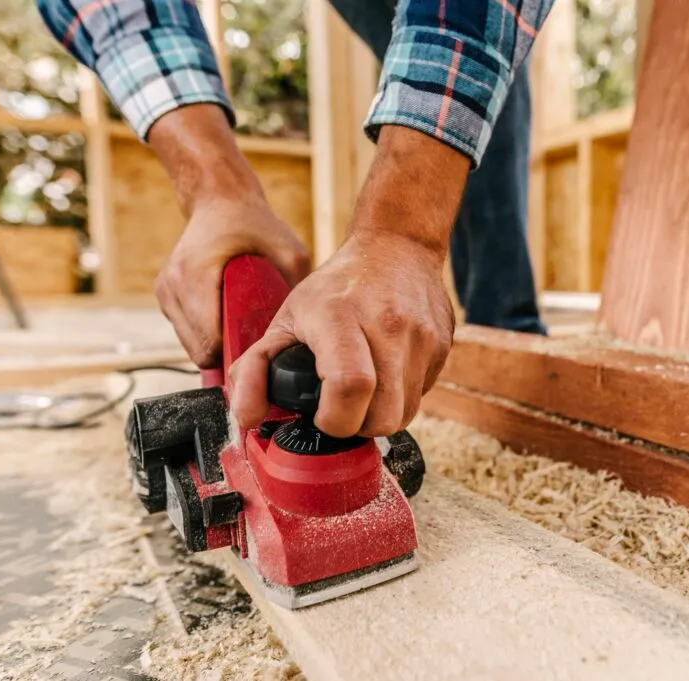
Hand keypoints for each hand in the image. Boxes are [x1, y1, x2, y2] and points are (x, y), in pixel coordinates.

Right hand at [145, 104, 310, 366]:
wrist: (219, 200)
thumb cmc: (253, 223)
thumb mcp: (288, 250)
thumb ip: (296, 285)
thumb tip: (310, 325)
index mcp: (196, 275)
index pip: (209, 341)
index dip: (235, 355)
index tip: (259, 355)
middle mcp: (173, 285)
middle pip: (199, 350)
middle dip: (227, 353)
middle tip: (257, 345)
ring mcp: (165, 291)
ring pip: (190, 345)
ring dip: (216, 344)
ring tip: (244, 329)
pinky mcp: (165, 295)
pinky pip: (186, 332)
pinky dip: (207, 332)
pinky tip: (228, 318)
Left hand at [229, 232, 453, 436]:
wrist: (397, 246)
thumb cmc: (337, 287)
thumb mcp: (285, 318)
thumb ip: (254, 368)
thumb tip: (246, 416)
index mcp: (341, 316)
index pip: (350, 387)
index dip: (335, 419)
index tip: (323, 416)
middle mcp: (388, 325)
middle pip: (384, 416)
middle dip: (359, 427)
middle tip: (343, 409)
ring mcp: (421, 336)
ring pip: (405, 414)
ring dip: (381, 415)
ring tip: (364, 391)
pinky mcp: (442, 345)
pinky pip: (422, 395)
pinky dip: (401, 396)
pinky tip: (387, 372)